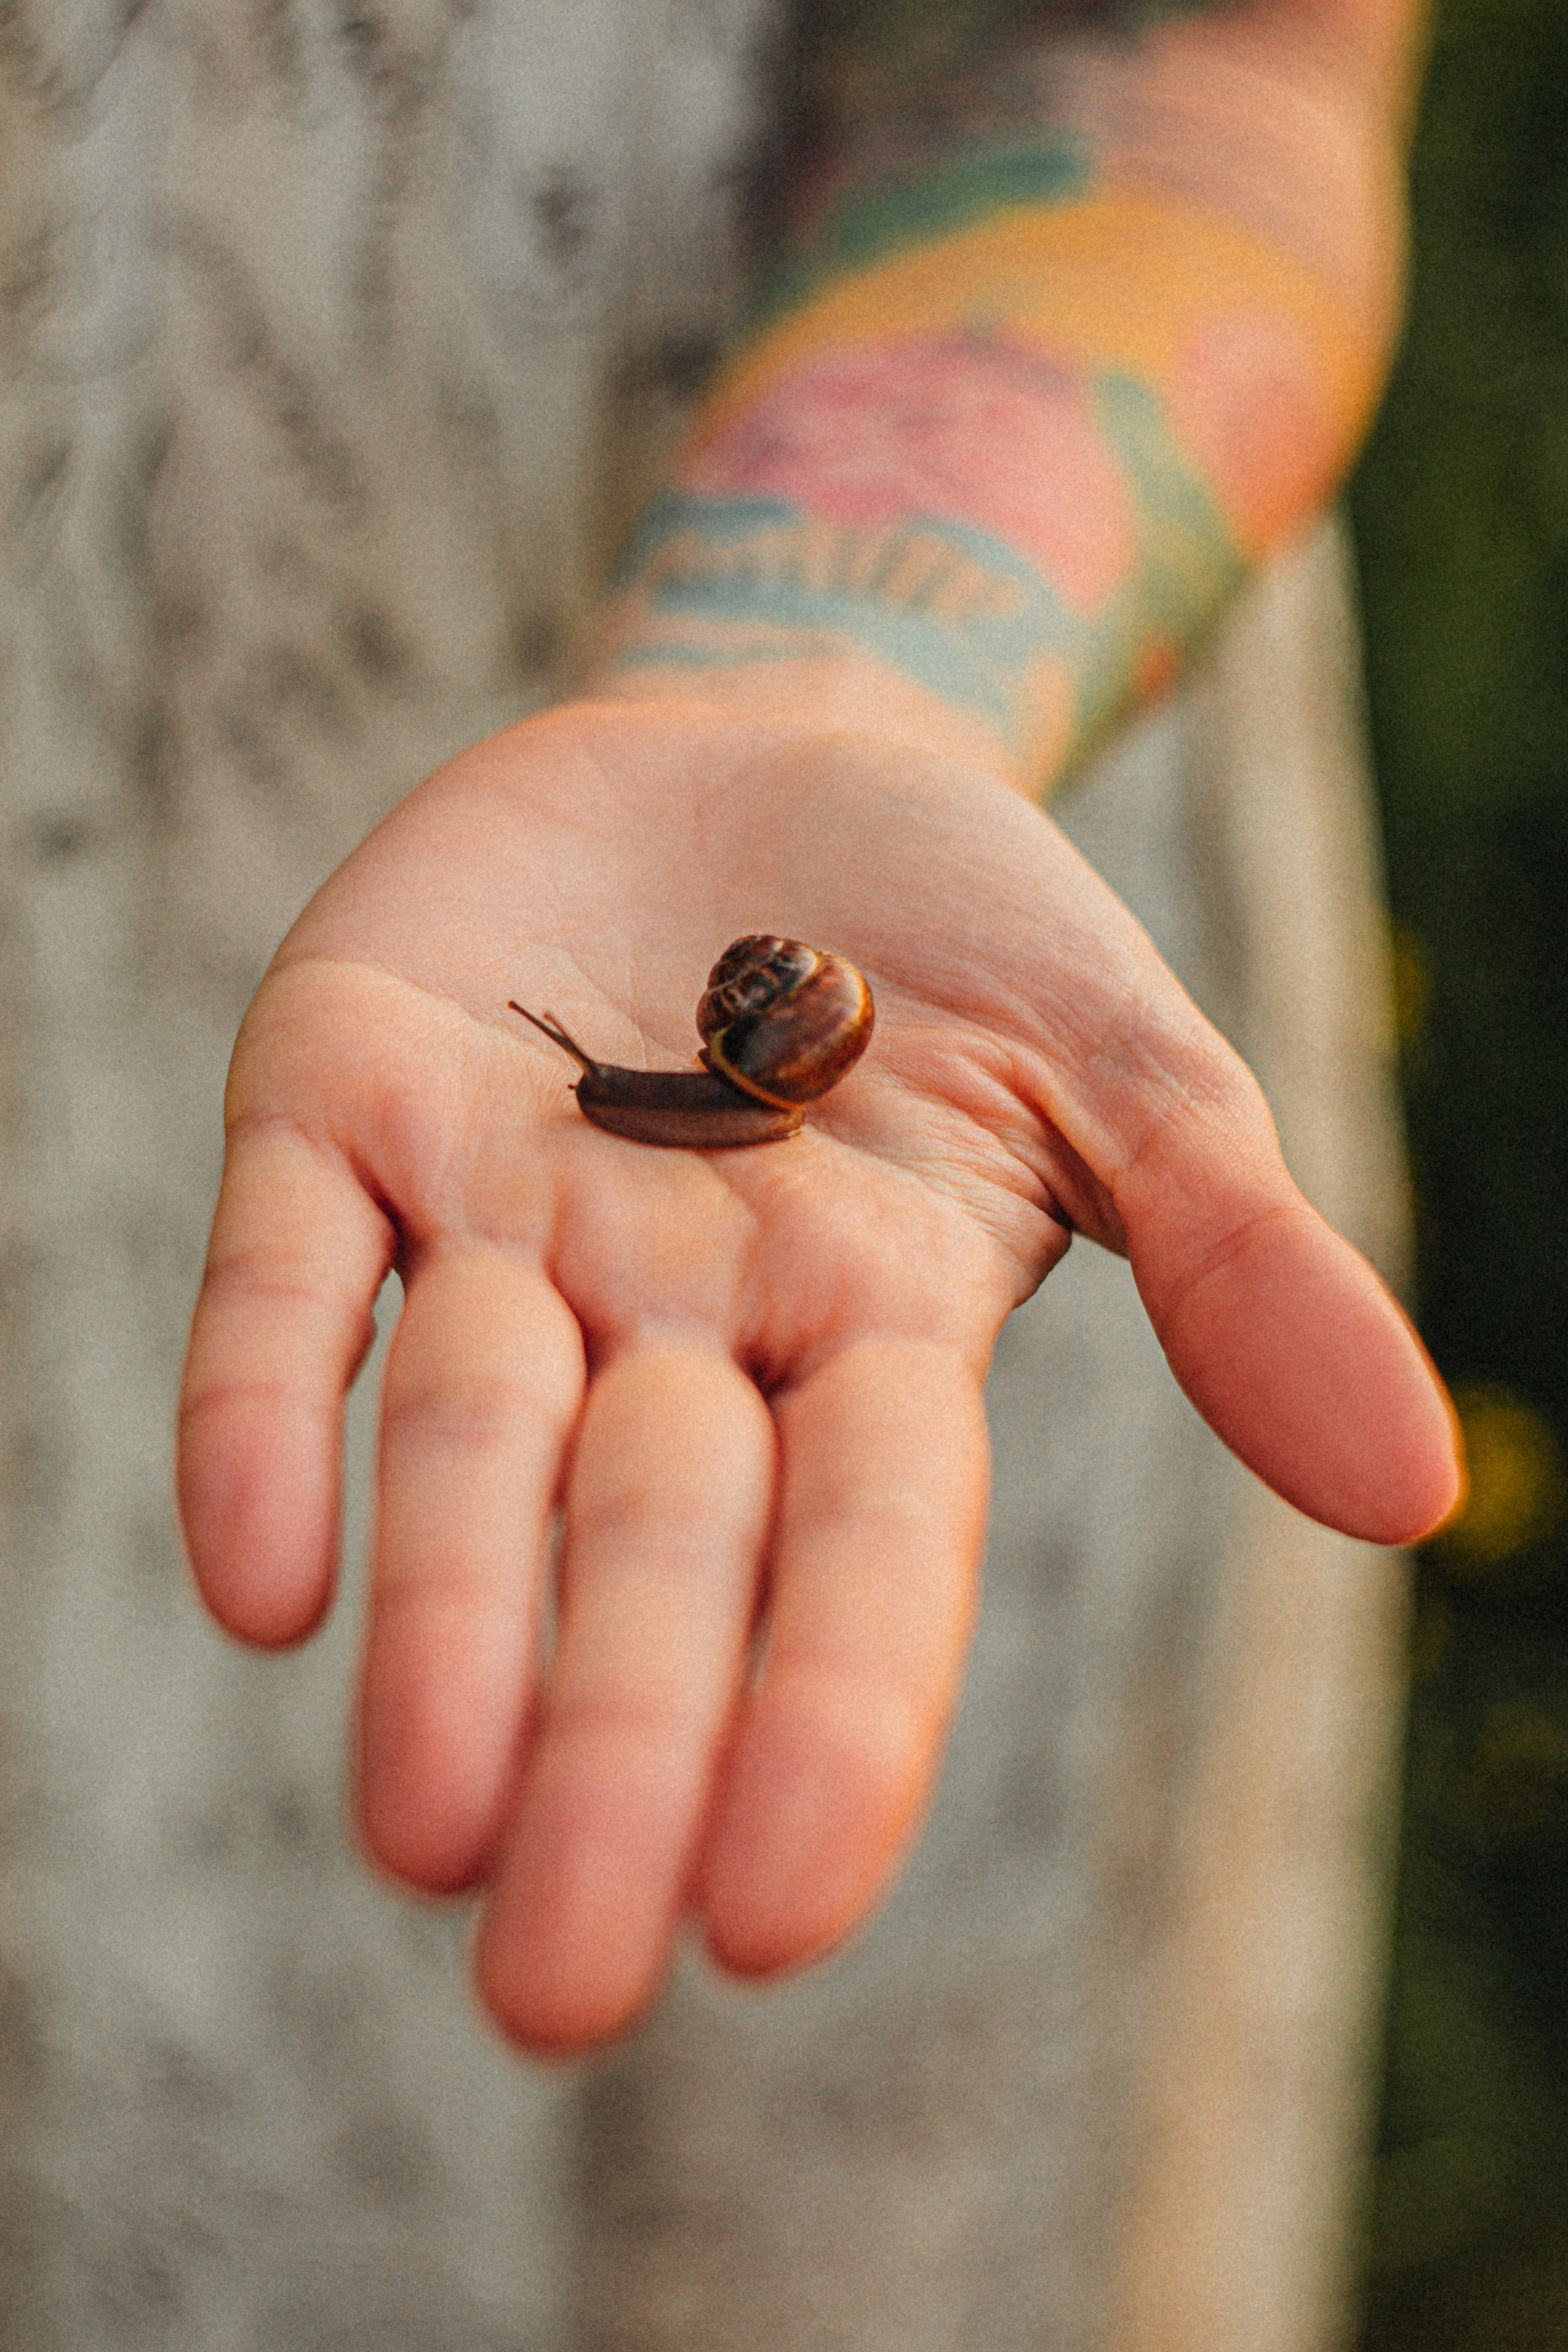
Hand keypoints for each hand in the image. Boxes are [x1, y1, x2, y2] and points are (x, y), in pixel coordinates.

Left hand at [177, 698, 1458, 2052]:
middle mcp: (672, 1311)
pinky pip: (288, 1279)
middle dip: (611, 1750)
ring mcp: (500, 1209)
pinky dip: (260, 1416)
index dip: (827, 1716)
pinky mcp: (344, 1100)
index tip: (769, 1917)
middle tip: (552, 1991)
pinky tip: (261, 1587)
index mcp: (871, 1323)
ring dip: (443, 1624)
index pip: (861, 1549)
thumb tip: (1413, 1494)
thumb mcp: (1133, 1070)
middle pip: (648, 1544)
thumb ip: (1242, 1264)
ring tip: (419, 1833)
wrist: (777, 746)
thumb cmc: (972, 929)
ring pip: (463, 1443)